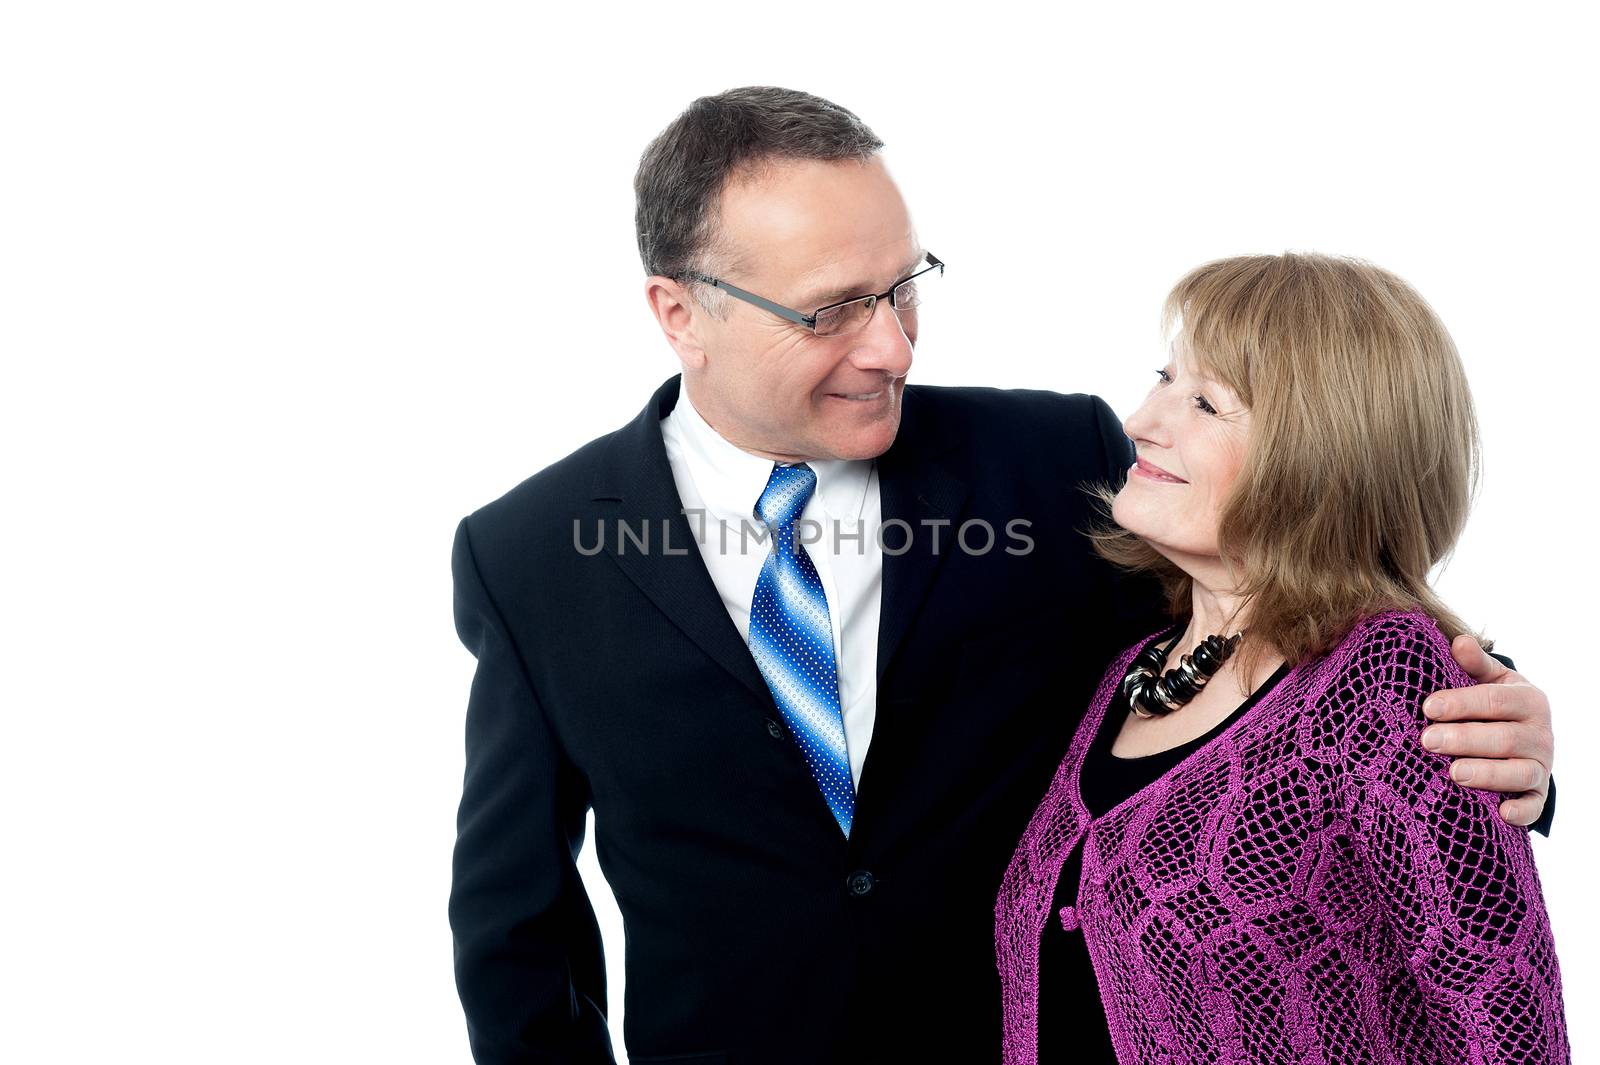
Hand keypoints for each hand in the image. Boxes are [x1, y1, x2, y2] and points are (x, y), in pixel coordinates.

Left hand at [1421, 635, 1552, 826]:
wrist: (1525, 738)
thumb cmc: (1496, 706)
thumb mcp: (1491, 680)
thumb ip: (1474, 664)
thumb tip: (1458, 641)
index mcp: (1527, 700)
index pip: (1495, 700)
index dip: (1462, 702)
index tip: (1428, 707)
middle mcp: (1540, 733)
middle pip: (1503, 738)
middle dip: (1464, 739)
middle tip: (1428, 740)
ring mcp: (1541, 765)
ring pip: (1519, 772)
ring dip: (1488, 774)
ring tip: (1454, 774)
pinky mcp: (1538, 794)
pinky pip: (1534, 805)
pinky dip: (1521, 811)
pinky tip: (1501, 813)